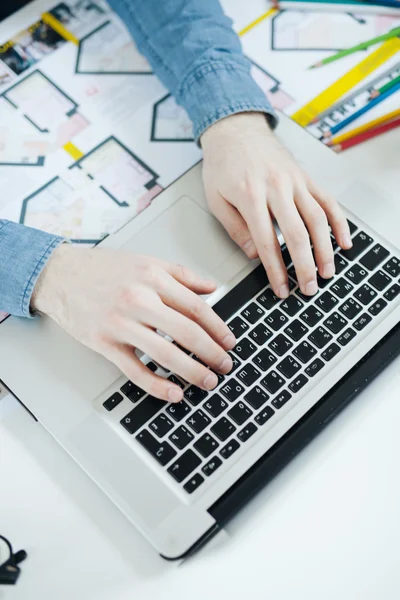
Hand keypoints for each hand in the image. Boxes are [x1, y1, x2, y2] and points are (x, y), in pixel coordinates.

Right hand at [31, 246, 235, 401]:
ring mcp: (120, 323)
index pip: (195, 307)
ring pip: (164, 353)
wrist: (59, 275)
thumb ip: (181, 274)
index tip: (230, 341)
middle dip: (211, 352)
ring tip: (208, 381)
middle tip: (225, 365)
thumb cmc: (102, 269)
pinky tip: (174, 393)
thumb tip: (212, 288)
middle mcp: (138, 300)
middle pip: (186, 332)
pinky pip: (134, 370)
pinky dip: (156, 385)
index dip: (218, 327)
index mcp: (152, 278)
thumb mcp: (146, 262)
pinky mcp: (104, 343)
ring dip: (192, 371)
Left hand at [201, 113, 351, 297]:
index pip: (267, 242)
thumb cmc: (222, 164)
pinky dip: (339, 222)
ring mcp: (295, 181)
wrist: (235, 129)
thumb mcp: (216, 199)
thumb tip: (254, 255)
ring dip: (325, 249)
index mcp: (250, 196)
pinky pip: (327, 201)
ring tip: (327, 271)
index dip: (276, 270)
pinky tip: (343, 241)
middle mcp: (276, 188)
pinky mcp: (305, 177)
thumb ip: (235, 229)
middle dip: (305, 266)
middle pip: (297, 234)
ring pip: (317, 219)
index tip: (281, 288)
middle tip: (309, 288)